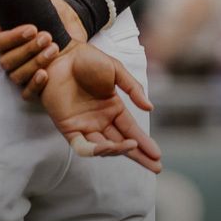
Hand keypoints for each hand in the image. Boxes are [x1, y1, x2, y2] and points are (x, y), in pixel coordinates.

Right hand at [0, 0, 83, 100]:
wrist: (77, 32)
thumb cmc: (56, 18)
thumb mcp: (37, 1)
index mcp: (9, 39)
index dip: (12, 37)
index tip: (32, 29)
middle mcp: (13, 57)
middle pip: (6, 60)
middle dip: (27, 48)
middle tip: (46, 37)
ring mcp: (23, 73)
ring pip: (16, 75)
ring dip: (34, 62)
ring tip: (53, 49)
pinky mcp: (35, 87)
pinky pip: (26, 93)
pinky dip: (34, 85)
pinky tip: (46, 73)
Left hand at [38, 43, 161, 172]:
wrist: (63, 53)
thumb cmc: (88, 59)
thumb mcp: (116, 70)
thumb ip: (133, 89)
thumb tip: (150, 108)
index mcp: (113, 108)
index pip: (131, 130)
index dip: (144, 143)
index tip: (158, 156)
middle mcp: (100, 120)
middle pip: (121, 144)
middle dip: (138, 156)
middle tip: (155, 167)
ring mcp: (84, 125)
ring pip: (103, 148)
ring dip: (118, 150)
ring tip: (132, 147)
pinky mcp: (68, 127)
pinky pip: (82, 146)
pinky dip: (94, 150)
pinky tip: (109, 147)